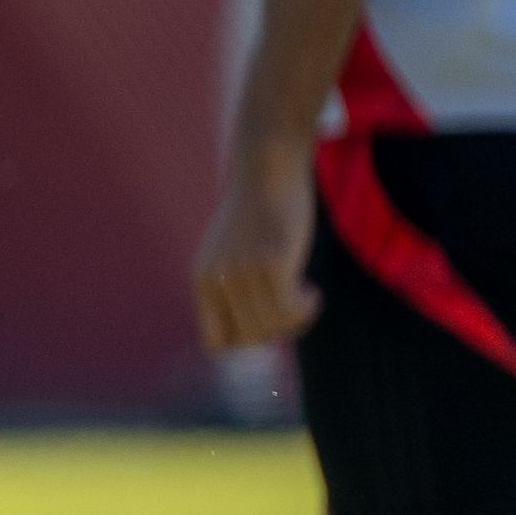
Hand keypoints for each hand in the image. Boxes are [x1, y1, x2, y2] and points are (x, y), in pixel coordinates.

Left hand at [190, 148, 322, 354]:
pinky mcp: (270, 262)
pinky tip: (313, 292)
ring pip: (273, 326)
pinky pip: (290, 309)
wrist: (265, 170)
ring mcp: (242, 272)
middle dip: (277, 332)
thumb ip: (235, 290)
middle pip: (250, 339)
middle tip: (294, 309)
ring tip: (305, 295)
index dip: (246, 344)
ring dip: (296, 319)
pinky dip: (306, 308)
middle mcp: (216, 280)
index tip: (268, 327)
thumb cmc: (255, 214)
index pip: (216, 344)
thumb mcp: (232, 254)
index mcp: (202, 282)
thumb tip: (261, 338)